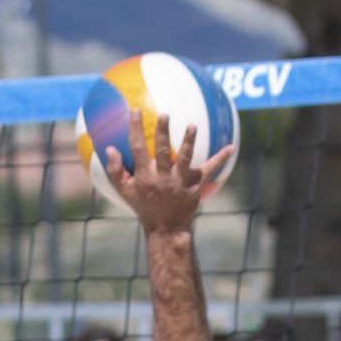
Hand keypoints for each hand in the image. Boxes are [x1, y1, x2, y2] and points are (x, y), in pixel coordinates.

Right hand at [105, 110, 234, 234]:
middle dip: (163, 132)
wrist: (166, 228)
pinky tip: (231, 147)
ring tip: (192, 126)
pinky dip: (221, 158)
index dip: (136, 130)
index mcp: (144, 177)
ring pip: (185, 159)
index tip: (136, 111)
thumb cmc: (144, 206)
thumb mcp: (125, 192)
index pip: (138, 149)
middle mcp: (162, 178)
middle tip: (165, 114)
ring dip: (189, 142)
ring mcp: (180, 182)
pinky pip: (209, 170)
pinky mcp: (196, 186)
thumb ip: (116, 171)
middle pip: (163, 151)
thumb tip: (108, 148)